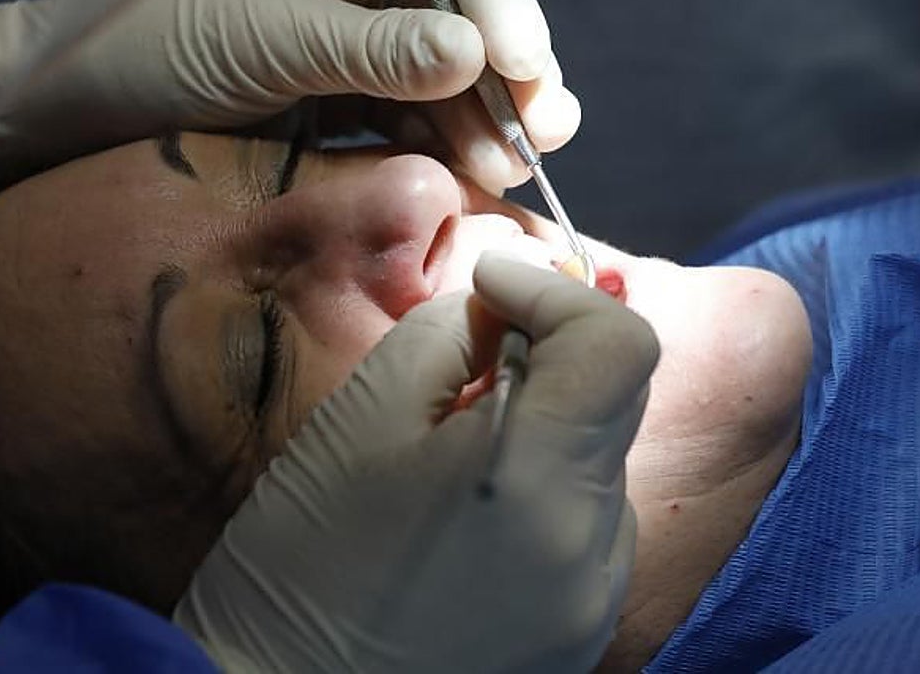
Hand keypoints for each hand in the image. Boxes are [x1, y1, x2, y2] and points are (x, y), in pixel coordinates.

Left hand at [0, 0, 577, 188]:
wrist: (67, 109)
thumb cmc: (149, 41)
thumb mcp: (269, 40)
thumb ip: (375, 50)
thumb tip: (481, 55)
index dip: (498, 0)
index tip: (522, 62)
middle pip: (465, 8)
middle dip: (509, 68)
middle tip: (546, 126)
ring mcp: (357, 33)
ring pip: (450, 69)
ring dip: (488, 116)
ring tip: (516, 165)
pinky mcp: (346, 93)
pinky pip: (416, 112)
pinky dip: (449, 142)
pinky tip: (480, 170)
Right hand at [174, 256, 657, 672]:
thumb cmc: (301, 561)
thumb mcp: (360, 416)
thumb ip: (449, 333)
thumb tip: (510, 305)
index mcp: (537, 478)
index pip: (619, 343)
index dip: (559, 293)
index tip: (491, 288)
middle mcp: (594, 543)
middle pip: (616, 398)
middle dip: (549, 356)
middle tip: (462, 369)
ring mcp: (598, 598)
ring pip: (600, 462)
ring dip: (546, 429)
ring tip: (452, 464)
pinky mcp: (585, 633)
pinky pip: (589, 527)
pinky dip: (547, 493)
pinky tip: (471, 523)